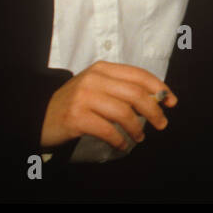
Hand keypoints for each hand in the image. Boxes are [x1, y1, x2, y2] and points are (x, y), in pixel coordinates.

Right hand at [40, 61, 174, 149]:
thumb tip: (157, 99)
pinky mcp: (76, 117)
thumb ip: (122, 88)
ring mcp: (83, 97)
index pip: (139, 75)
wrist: (40, 115)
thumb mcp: (97, 87)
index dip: (159, 88)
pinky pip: (107, 130)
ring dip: (137, 129)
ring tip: (139, 137)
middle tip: (161, 124)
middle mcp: (93, 79)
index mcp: (102, 68)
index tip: (171, 101)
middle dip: (154, 111)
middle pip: (135, 94)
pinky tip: (122, 144)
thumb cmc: (76, 102)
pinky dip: (119, 140)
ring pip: (124, 113)